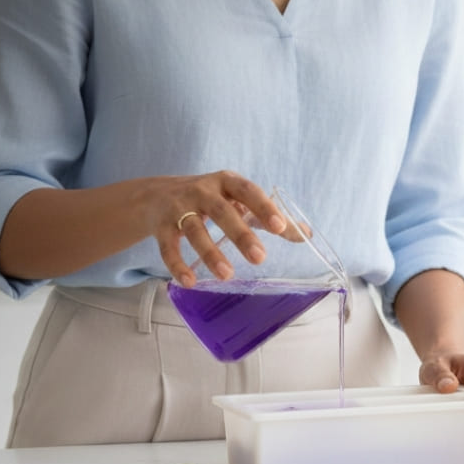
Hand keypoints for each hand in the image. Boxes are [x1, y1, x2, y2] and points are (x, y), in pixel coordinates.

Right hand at [137, 171, 288, 286]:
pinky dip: (177, 265)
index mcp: (226, 182)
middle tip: (259, 257)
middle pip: (222, 211)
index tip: (280, 227)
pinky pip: (168, 247)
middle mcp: (202, 191)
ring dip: (209, 252)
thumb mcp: (237, 200)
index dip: (264, 208)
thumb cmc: (210, 198)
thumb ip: (268, 216)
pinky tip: (190, 282)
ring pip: (194, 229)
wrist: (157, 195)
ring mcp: (179, 208)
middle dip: (240, 234)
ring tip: (227, 275)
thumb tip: (306, 235)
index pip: (248, 191)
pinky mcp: (161, 226)